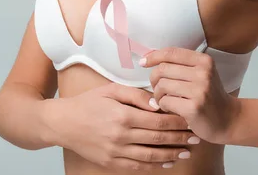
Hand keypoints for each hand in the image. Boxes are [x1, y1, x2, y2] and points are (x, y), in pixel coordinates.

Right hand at [39, 83, 199, 170]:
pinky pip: (138, 167)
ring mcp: (116, 152)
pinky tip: (168, 163)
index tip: (190, 121)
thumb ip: (137, 96)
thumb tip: (158, 104)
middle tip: (196, 138)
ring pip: (151, 156)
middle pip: (158, 139)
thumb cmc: (87, 103)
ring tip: (187, 152)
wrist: (62, 123)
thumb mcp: (111, 90)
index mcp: (123, 115)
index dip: (177, 122)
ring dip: (172, 155)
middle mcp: (121, 136)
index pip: (158, 121)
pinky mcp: (111, 163)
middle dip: (180, 139)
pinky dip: (155, 166)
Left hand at [140, 47, 240, 143]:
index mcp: (204, 61)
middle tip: (158, 90)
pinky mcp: (194, 107)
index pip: (171, 52)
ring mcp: (200, 90)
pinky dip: (163, 106)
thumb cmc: (209, 97)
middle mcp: (203, 73)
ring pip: (161, 86)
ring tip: (164, 100)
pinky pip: (165, 101)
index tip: (144, 62)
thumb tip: (148, 58)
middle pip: (162, 69)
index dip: (153, 56)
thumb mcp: (201, 75)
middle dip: (154, 80)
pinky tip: (170, 109)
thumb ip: (180, 65)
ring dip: (158, 95)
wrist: (228, 120)